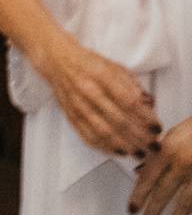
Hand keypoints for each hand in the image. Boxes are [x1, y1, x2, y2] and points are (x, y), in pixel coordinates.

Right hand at [46, 38, 161, 159]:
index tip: (157, 128)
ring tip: (140, 153)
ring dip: (124, 145)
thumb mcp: (116, 67)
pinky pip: (88, 135)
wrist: (57, 62)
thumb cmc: (90, 64)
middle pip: (117, 120)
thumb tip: (150, 106)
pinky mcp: (70, 115)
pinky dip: (105, 146)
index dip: (145, 117)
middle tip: (154, 146)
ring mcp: (78, 105)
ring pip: (103, 131)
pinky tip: (119, 151)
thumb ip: (134, 86)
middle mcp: (89, 91)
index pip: (128, 101)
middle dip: (139, 137)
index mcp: (103, 76)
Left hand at [130, 118, 191, 214]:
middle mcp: (182, 164)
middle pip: (163, 193)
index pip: (147, 178)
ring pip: (186, 202)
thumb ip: (156, 154)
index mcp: (167, 151)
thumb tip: (138, 173)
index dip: (138, 196)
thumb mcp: (173, 134)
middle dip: (153, 212)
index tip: (131, 211)